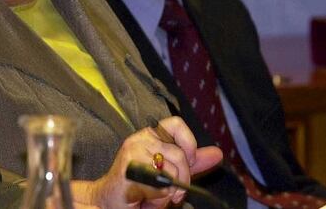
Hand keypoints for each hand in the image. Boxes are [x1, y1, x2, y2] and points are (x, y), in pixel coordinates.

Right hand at [73, 116, 222, 208]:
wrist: (109, 201)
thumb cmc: (136, 187)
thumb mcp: (168, 173)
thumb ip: (190, 163)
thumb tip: (216, 153)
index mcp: (149, 136)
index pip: (176, 124)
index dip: (188, 143)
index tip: (188, 160)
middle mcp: (139, 139)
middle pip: (179, 155)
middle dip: (182, 180)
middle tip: (173, 193)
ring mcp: (132, 152)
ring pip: (170, 173)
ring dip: (166, 193)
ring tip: (153, 195)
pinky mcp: (128, 169)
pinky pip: (159, 186)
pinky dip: (156, 198)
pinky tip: (144, 198)